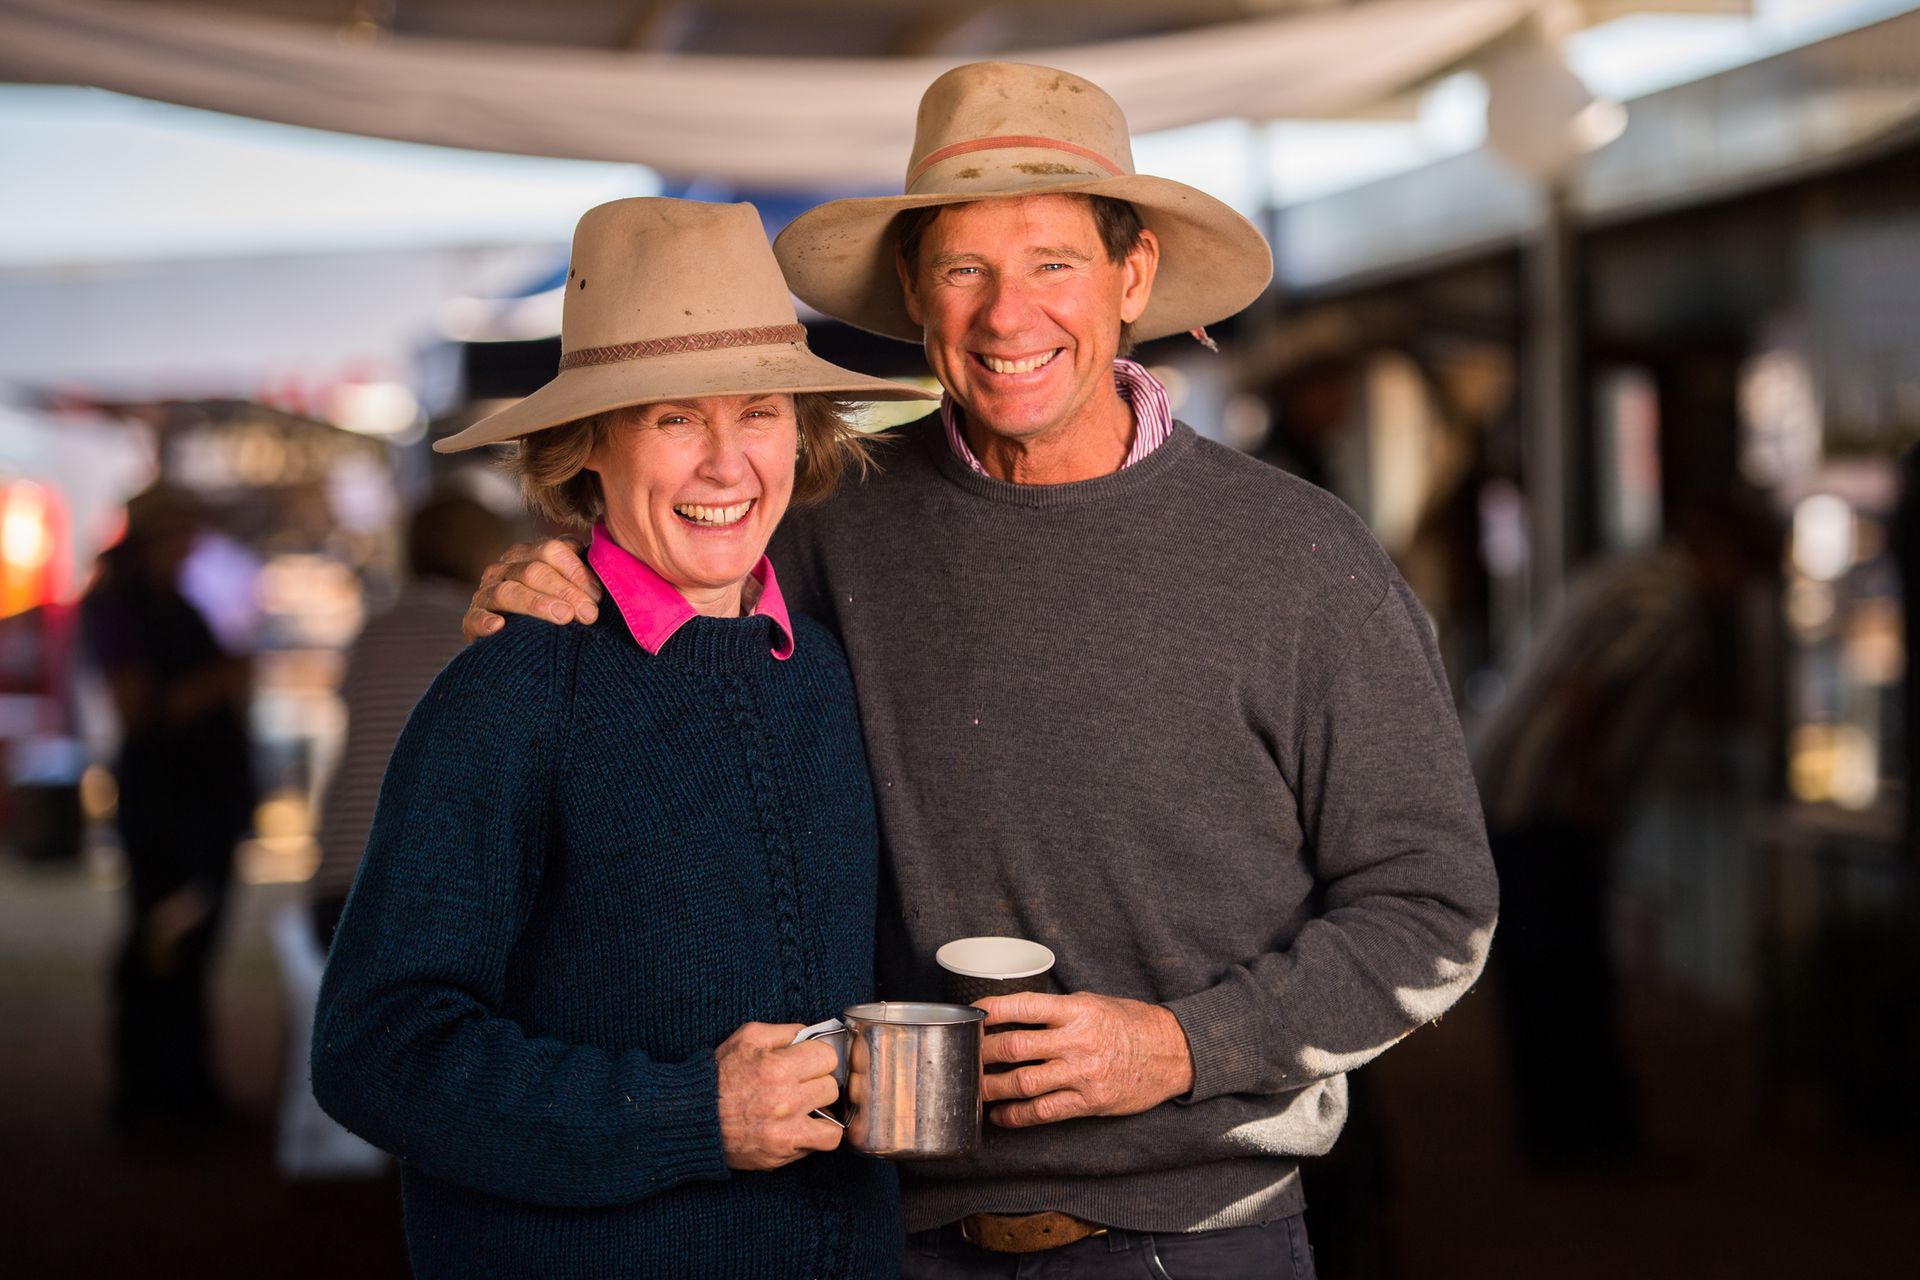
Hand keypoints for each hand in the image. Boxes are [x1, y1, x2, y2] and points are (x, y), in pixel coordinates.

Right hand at [464, 537, 602, 639]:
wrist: (518, 647)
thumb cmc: (555, 614)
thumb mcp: (572, 593)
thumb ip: (587, 579)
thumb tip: (616, 570)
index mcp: (531, 555)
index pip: (553, 550)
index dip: (577, 571)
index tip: (598, 596)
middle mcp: (506, 569)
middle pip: (534, 570)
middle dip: (566, 591)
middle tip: (589, 614)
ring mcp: (487, 593)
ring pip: (508, 591)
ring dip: (537, 604)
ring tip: (563, 617)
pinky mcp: (471, 621)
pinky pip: (474, 618)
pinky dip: (485, 621)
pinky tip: (499, 628)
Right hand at [715, 1023, 843, 1169]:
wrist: (692, 1117)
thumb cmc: (718, 1075)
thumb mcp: (747, 1038)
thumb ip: (784, 1032)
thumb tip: (813, 1035)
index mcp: (778, 1068)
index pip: (828, 1058)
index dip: (819, 1057)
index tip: (808, 1062)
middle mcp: (785, 1101)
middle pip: (831, 1088)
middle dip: (817, 1083)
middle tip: (801, 1085)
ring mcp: (785, 1132)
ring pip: (834, 1122)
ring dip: (822, 1114)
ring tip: (806, 1109)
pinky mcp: (781, 1154)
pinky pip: (819, 1146)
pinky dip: (814, 1137)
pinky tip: (800, 1127)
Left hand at [977, 992, 1194, 1127]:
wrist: (1172, 1053)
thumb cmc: (1131, 1024)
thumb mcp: (1094, 1003)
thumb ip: (1057, 1011)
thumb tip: (1013, 1015)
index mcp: (1076, 1010)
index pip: (1023, 1006)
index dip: (991, 1010)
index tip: (972, 1014)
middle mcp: (1077, 1041)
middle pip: (1015, 1047)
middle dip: (983, 1052)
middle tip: (966, 1054)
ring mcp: (1082, 1074)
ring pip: (1023, 1083)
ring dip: (992, 1087)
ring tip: (975, 1087)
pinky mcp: (1088, 1101)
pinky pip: (1044, 1111)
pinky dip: (1016, 1115)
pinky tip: (1001, 1114)